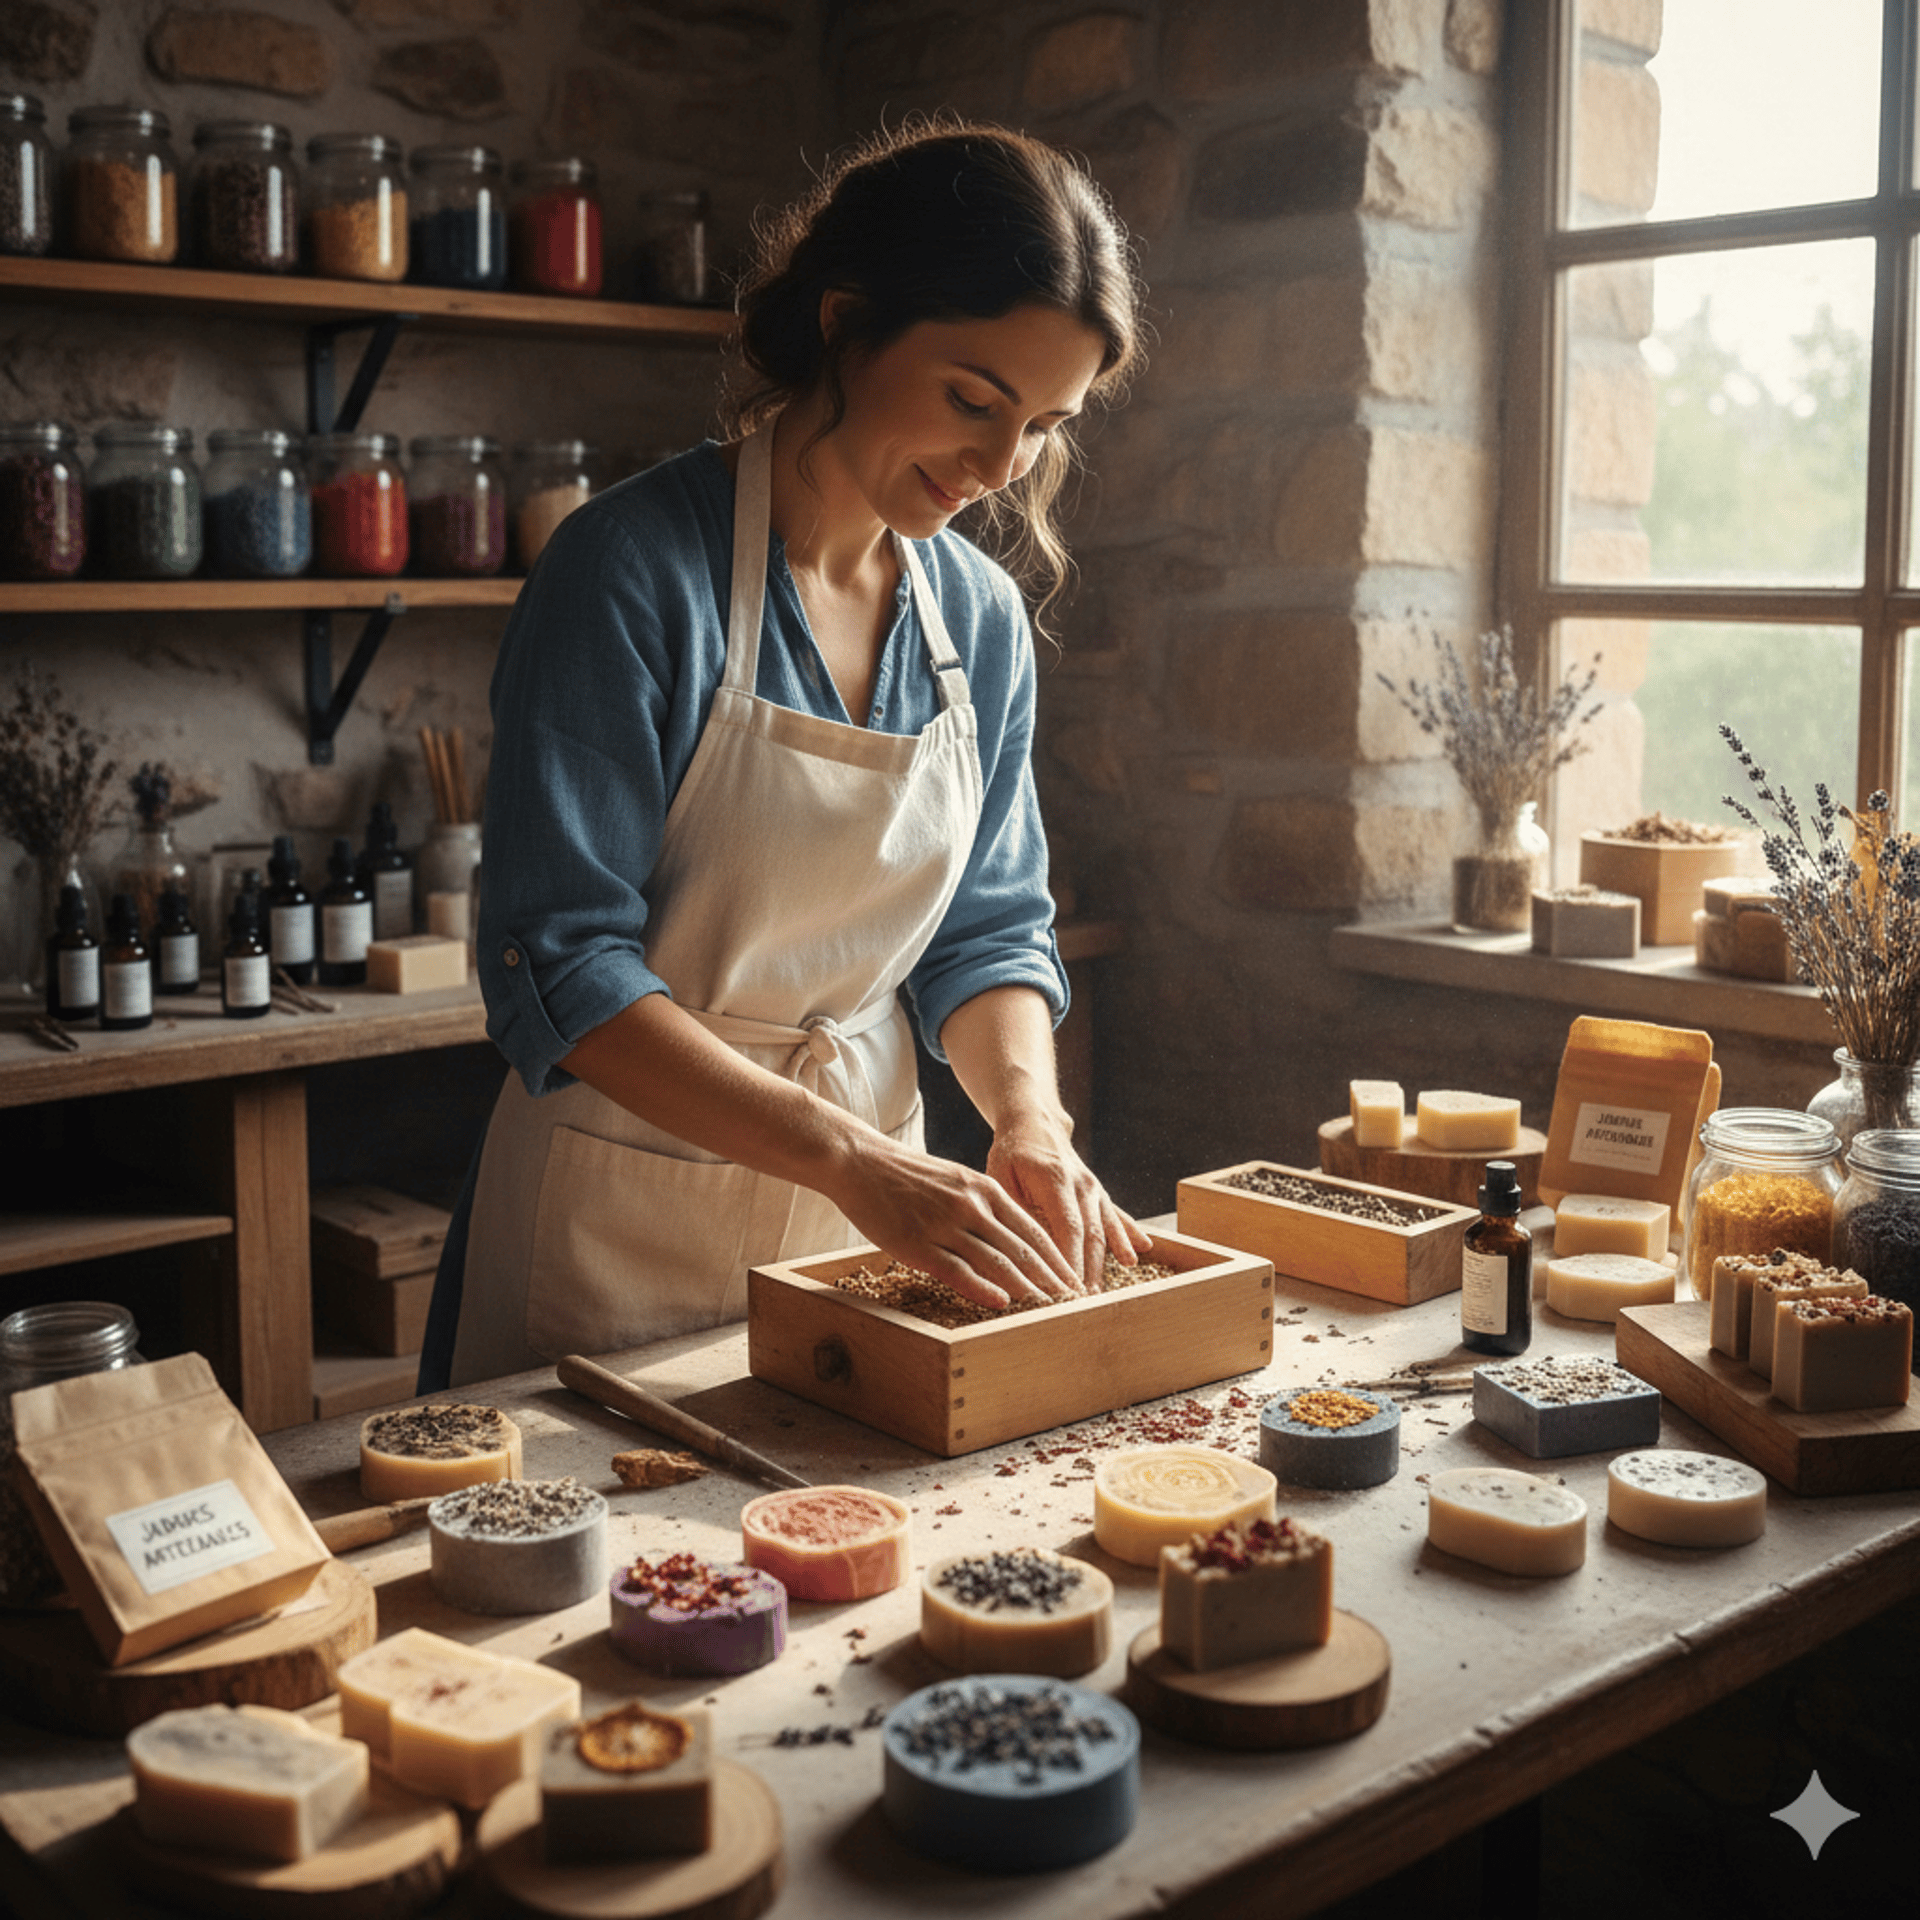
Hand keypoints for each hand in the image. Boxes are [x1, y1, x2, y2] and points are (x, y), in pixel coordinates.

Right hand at [826, 1131, 1083, 1311]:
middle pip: (1023, 1249)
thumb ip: (984, 1206)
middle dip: (1052, 1279)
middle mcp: (972, 1206)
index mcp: (984, 1190)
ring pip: (997, 1261)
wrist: (860, 1161)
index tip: (1074, 1281)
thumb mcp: (956, 1181)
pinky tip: (1002, 1302)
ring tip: (1047, 1309)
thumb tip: (1011, 1236)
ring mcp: (946, 1225)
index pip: (1033, 1231)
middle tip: (1072, 1303)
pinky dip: (983, 1288)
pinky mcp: (919, 1244)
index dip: (1057, 1260)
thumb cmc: (908, 1175)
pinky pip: (958, 1270)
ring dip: (1027, 1288)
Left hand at [986, 1105, 1151, 1293]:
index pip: (1067, 1227)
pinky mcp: (1099, 1193)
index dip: (1071, 1260)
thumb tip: (1017, 1247)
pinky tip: (1139, 1254)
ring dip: (1106, 1263)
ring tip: (1104, 1293)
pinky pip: (1116, 1216)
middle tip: (1084, 1305)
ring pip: (1104, 1229)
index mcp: (1055, 1180)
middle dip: (1089, 1271)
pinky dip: (1128, 1235)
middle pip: (1090, 1234)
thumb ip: (1012, 1209)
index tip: (1068, 1289)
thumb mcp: (1000, 1175)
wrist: (1035, 1122)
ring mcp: (1094, 1188)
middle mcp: (1082, 1184)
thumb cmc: (1012, 1152)